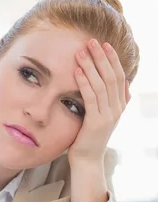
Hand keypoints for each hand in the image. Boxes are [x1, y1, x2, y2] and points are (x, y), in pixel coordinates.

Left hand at [68, 38, 129, 165]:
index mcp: (119, 105)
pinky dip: (85, 83)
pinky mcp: (96, 122)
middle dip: (102, 57)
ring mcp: (108, 116)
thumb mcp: (103, 116)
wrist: (87, 160)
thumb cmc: (89, 137)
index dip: (112, 59)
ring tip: (80, 52)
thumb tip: (124, 83)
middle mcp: (117, 109)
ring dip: (91, 66)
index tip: (103, 44)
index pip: (119, 76)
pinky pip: (91, 98)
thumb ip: (112, 101)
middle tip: (91, 41)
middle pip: (111, 77)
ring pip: (102, 85)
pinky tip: (77, 71)